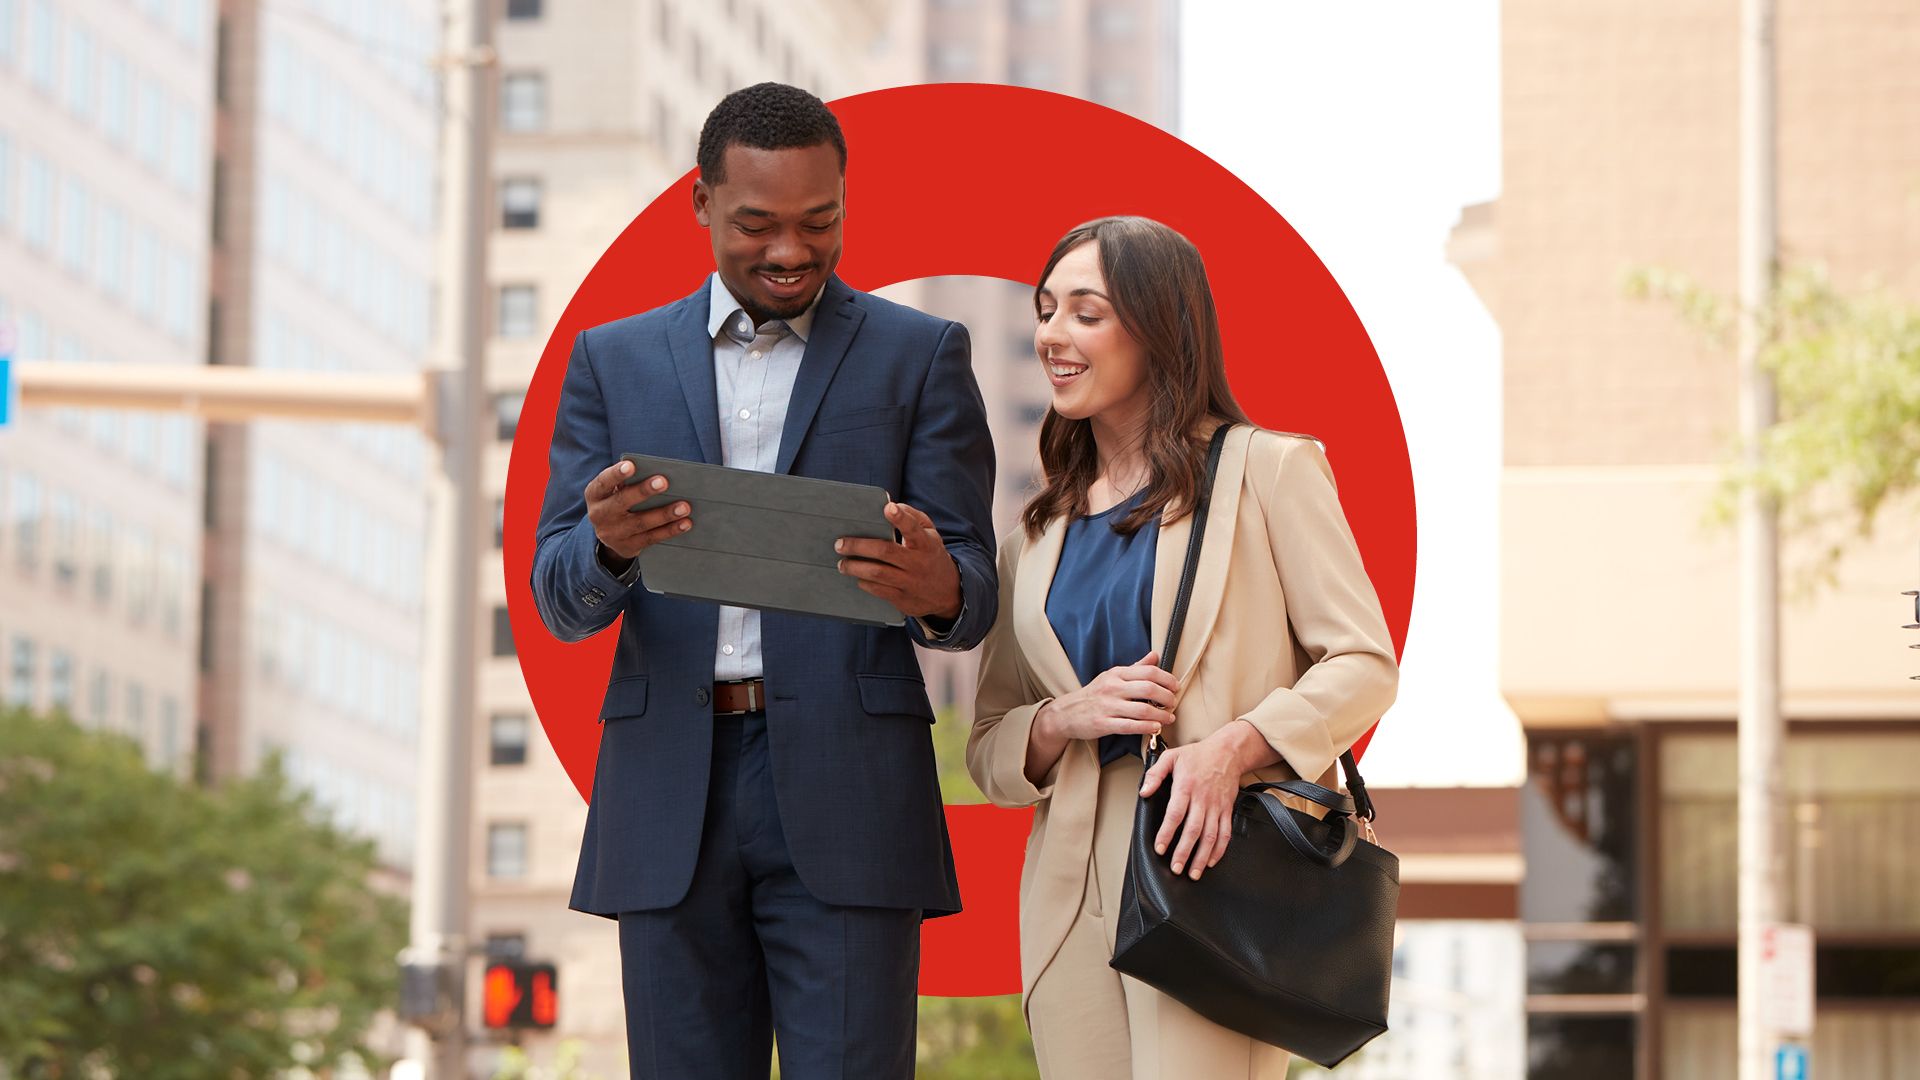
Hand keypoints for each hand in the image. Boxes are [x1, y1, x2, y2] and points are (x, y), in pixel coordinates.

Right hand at [585, 460, 691, 560]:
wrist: (609, 535)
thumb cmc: (618, 501)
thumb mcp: (614, 491)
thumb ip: (628, 482)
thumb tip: (660, 474)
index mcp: (595, 494)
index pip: (603, 482)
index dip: (616, 474)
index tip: (631, 465)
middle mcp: (599, 514)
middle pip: (622, 502)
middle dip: (643, 491)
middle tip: (664, 481)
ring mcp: (613, 533)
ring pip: (640, 522)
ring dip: (664, 514)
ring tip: (684, 506)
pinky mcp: (628, 547)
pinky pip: (651, 538)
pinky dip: (670, 530)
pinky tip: (685, 523)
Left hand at [835, 502, 962, 618]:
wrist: (949, 593)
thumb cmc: (932, 556)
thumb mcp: (931, 534)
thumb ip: (914, 517)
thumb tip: (893, 505)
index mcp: (926, 544)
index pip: (913, 529)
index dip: (901, 518)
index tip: (888, 507)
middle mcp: (917, 563)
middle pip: (885, 551)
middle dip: (859, 546)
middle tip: (840, 544)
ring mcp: (910, 582)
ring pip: (877, 573)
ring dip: (855, 567)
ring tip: (842, 564)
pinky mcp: (903, 599)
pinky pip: (878, 590)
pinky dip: (864, 582)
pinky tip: (857, 577)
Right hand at [1036, 651, 1178, 742]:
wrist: (1067, 713)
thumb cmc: (1094, 694)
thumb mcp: (1113, 676)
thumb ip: (1136, 667)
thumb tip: (1155, 655)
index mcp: (1117, 673)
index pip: (1148, 671)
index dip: (1167, 678)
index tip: (1175, 687)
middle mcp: (1112, 687)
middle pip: (1148, 688)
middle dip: (1167, 697)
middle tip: (1173, 702)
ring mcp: (1107, 706)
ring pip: (1142, 709)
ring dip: (1161, 715)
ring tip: (1168, 718)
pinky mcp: (1103, 724)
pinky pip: (1130, 726)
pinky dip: (1146, 727)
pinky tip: (1155, 728)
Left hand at [1138, 720, 1269, 880]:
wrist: (1228, 752)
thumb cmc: (1197, 755)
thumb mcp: (1172, 757)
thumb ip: (1155, 774)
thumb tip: (1144, 791)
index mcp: (1186, 787)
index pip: (1175, 814)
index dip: (1167, 833)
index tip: (1160, 848)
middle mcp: (1202, 799)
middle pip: (1193, 830)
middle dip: (1184, 852)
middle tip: (1176, 868)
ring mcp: (1217, 806)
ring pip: (1210, 836)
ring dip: (1202, 856)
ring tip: (1194, 873)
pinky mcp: (1227, 810)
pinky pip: (1225, 833)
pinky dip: (1219, 849)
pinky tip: (1211, 861)